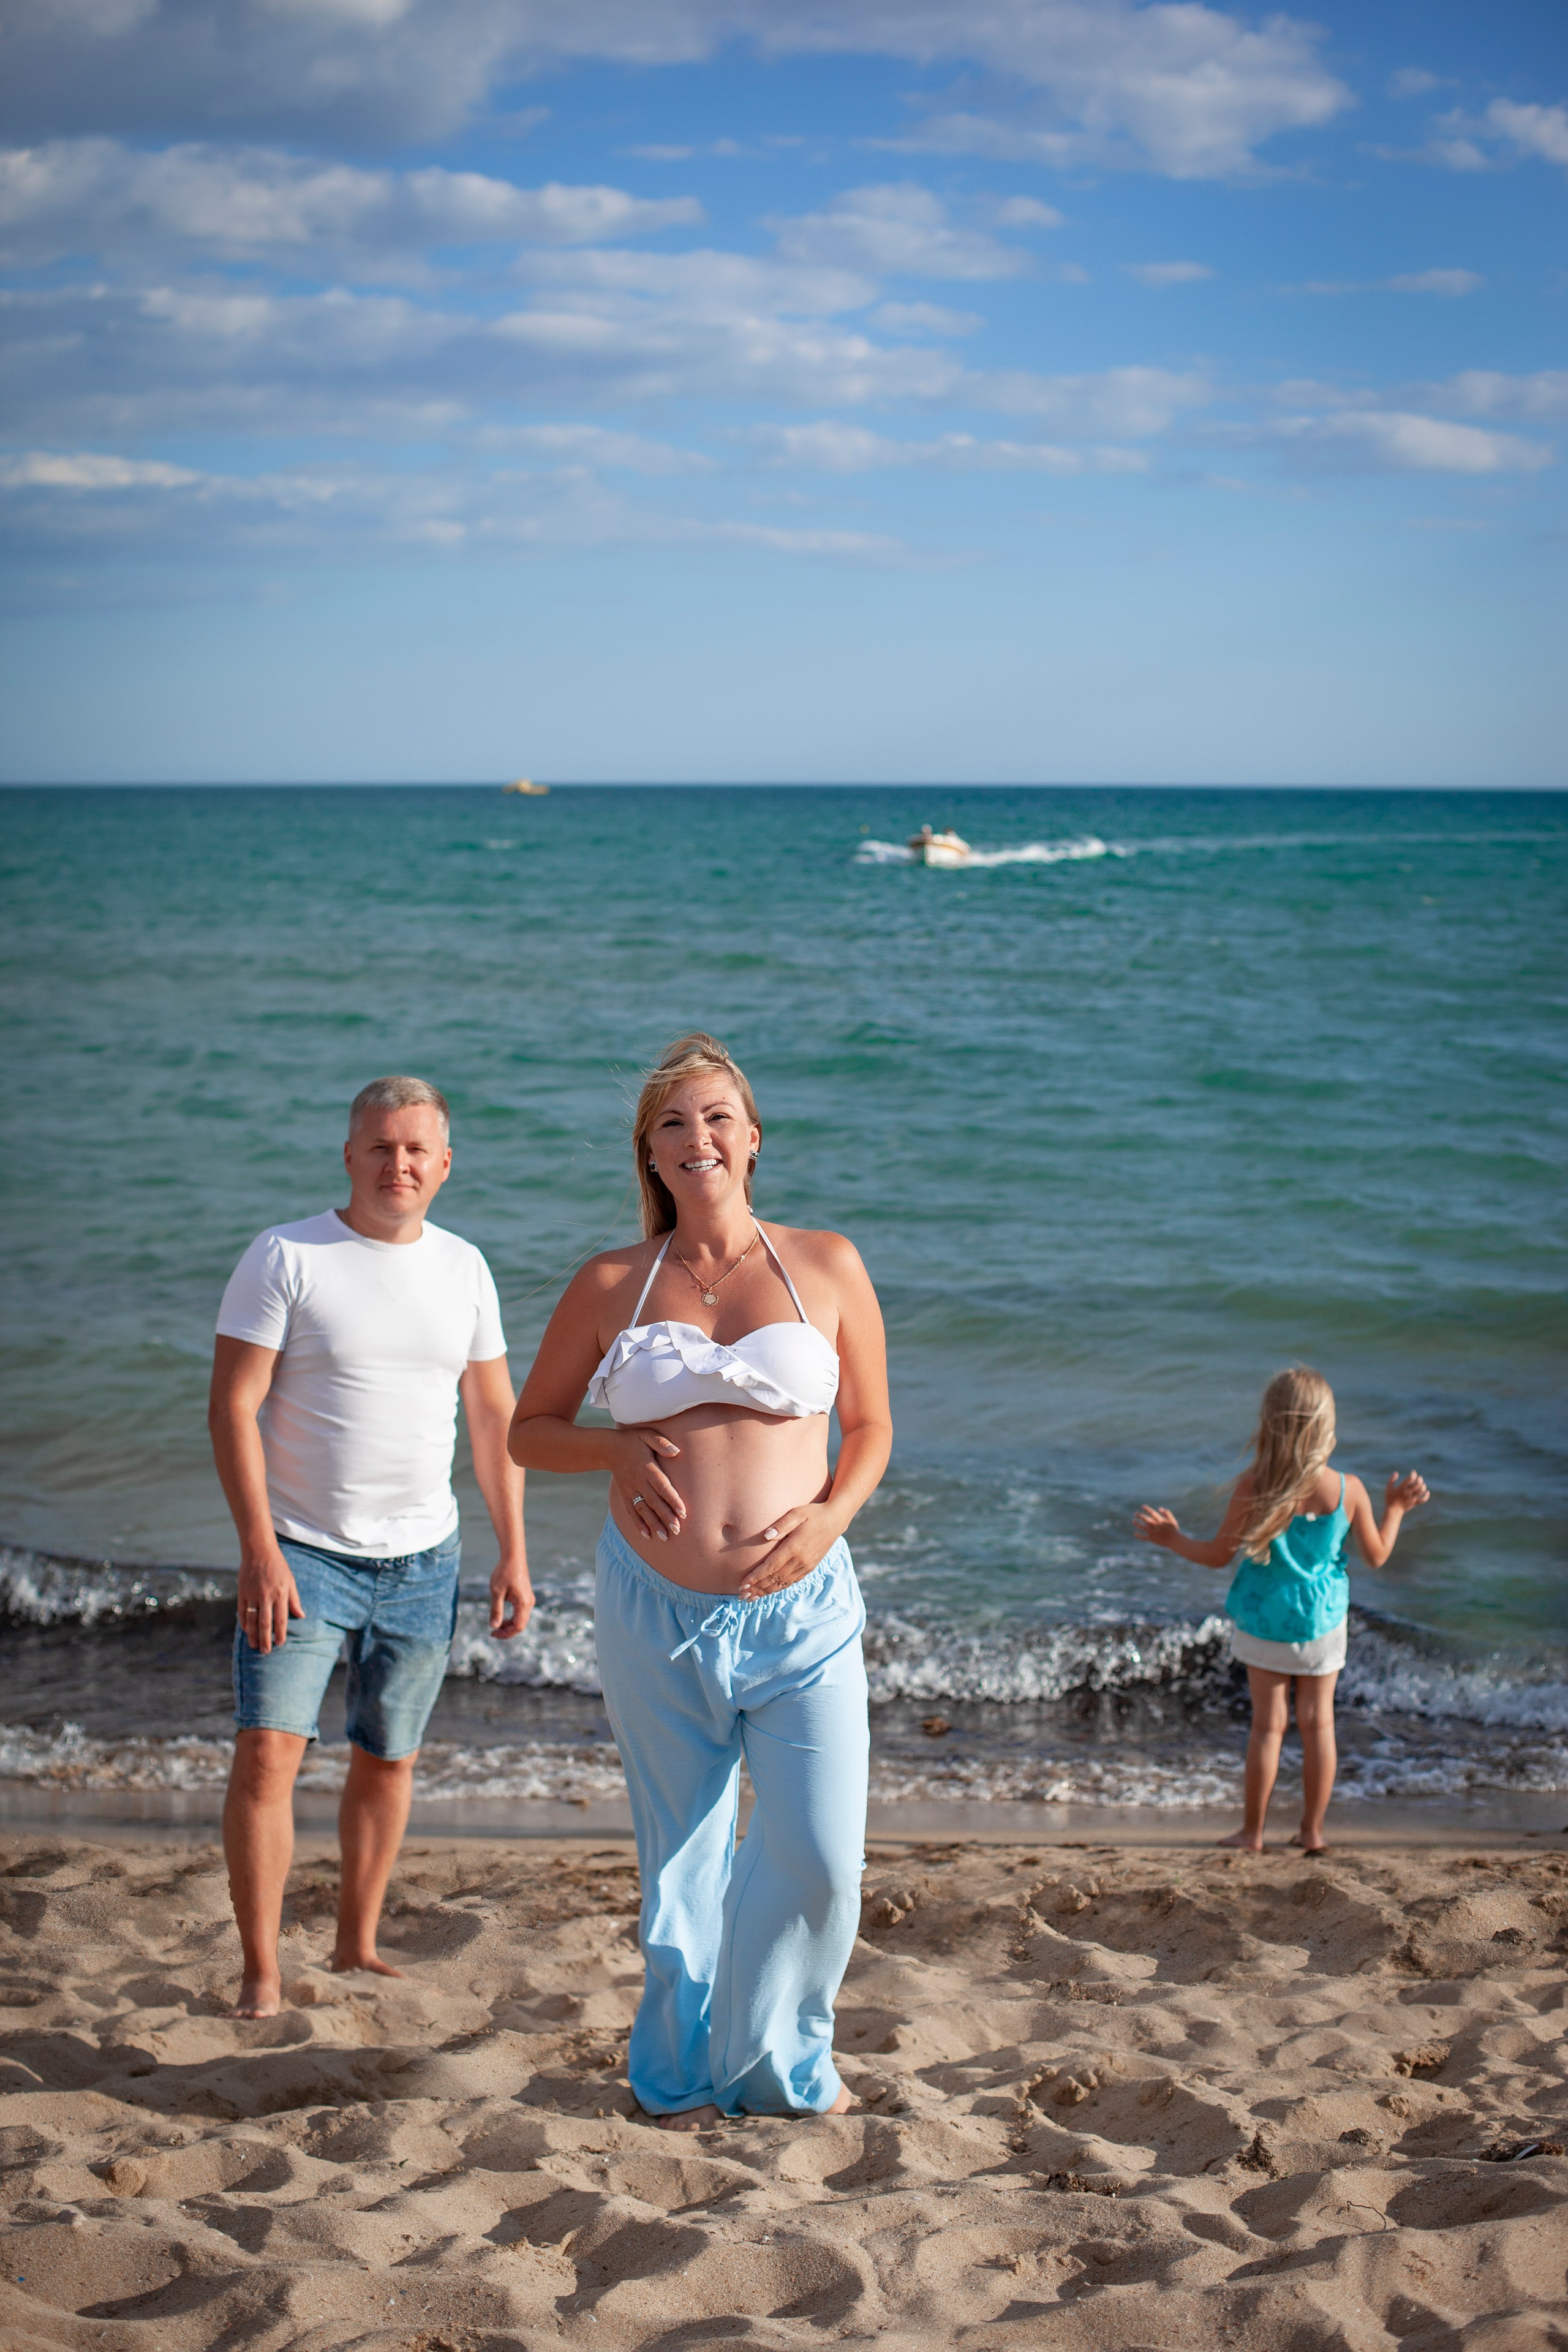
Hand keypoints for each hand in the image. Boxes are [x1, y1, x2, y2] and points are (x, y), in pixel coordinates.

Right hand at [235, 1544, 302, 1652]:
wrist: (259, 1551)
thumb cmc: (278, 1567)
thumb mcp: (290, 1581)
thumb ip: (294, 1600)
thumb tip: (301, 1616)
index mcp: (280, 1593)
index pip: (281, 1618)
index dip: (280, 1633)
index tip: (280, 1644)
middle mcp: (266, 1596)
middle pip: (265, 1622)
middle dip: (266, 1639)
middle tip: (266, 1652)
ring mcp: (252, 1594)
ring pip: (251, 1619)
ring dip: (253, 1634)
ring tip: (254, 1646)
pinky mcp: (242, 1592)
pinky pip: (241, 1611)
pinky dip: (243, 1622)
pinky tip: (246, 1631)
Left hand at [489, 1556, 534, 1638]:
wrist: (513, 1556)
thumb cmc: (504, 1572)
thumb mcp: (497, 1592)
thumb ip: (496, 1610)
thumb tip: (494, 1627)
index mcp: (523, 1603)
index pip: (518, 1627)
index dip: (506, 1634)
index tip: (492, 1634)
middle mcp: (529, 1603)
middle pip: (520, 1625)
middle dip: (507, 1631)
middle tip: (493, 1631)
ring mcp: (528, 1599)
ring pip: (521, 1619)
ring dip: (509, 1624)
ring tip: (496, 1623)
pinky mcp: (525, 1596)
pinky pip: (520, 1612)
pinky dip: (512, 1617)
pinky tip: (502, 1615)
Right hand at [610, 1427, 685, 1541]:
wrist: (608, 1448)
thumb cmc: (633, 1440)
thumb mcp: (647, 1434)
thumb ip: (662, 1443)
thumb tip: (676, 1452)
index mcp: (647, 1467)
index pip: (662, 1486)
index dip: (673, 1500)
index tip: (683, 1512)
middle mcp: (638, 1481)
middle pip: (654, 1502)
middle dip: (666, 1517)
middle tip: (677, 1530)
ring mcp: (630, 1490)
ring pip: (643, 1510)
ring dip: (654, 1524)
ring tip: (664, 1537)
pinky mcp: (625, 1495)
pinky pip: (631, 1511)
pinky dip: (638, 1524)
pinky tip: (647, 1535)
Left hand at [737, 1503, 842, 1598]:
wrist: (835, 1520)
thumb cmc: (813, 1514)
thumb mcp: (797, 1513)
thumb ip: (781, 1525)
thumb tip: (766, 1536)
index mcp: (795, 1548)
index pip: (771, 1567)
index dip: (756, 1577)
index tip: (743, 1584)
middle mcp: (800, 1561)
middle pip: (775, 1579)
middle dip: (757, 1588)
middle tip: (742, 1596)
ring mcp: (806, 1566)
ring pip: (783, 1583)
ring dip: (766, 1591)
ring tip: (751, 1597)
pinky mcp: (809, 1568)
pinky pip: (792, 1582)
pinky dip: (779, 1588)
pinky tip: (769, 1591)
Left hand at [1133, 1505, 1178, 1548]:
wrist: (1175, 1541)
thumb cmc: (1174, 1530)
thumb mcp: (1172, 1520)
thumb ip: (1167, 1513)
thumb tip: (1160, 1508)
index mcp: (1161, 1521)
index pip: (1153, 1513)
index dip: (1147, 1509)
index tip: (1143, 1506)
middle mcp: (1156, 1526)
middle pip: (1146, 1520)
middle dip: (1140, 1516)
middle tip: (1136, 1513)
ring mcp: (1154, 1533)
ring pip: (1143, 1528)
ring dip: (1137, 1524)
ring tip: (1133, 1521)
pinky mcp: (1152, 1539)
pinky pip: (1144, 1537)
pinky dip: (1139, 1536)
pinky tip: (1135, 1533)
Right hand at [1385, 1471, 1429, 1513]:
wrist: (1393, 1511)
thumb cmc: (1390, 1498)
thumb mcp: (1388, 1488)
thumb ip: (1391, 1479)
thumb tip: (1396, 1472)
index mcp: (1402, 1488)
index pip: (1410, 1478)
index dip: (1413, 1474)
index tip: (1413, 1471)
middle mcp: (1408, 1492)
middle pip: (1418, 1484)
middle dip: (1419, 1479)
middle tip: (1419, 1477)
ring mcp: (1412, 1498)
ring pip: (1421, 1491)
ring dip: (1423, 1486)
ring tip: (1421, 1483)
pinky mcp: (1415, 1503)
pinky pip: (1423, 1500)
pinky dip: (1426, 1495)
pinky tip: (1427, 1492)